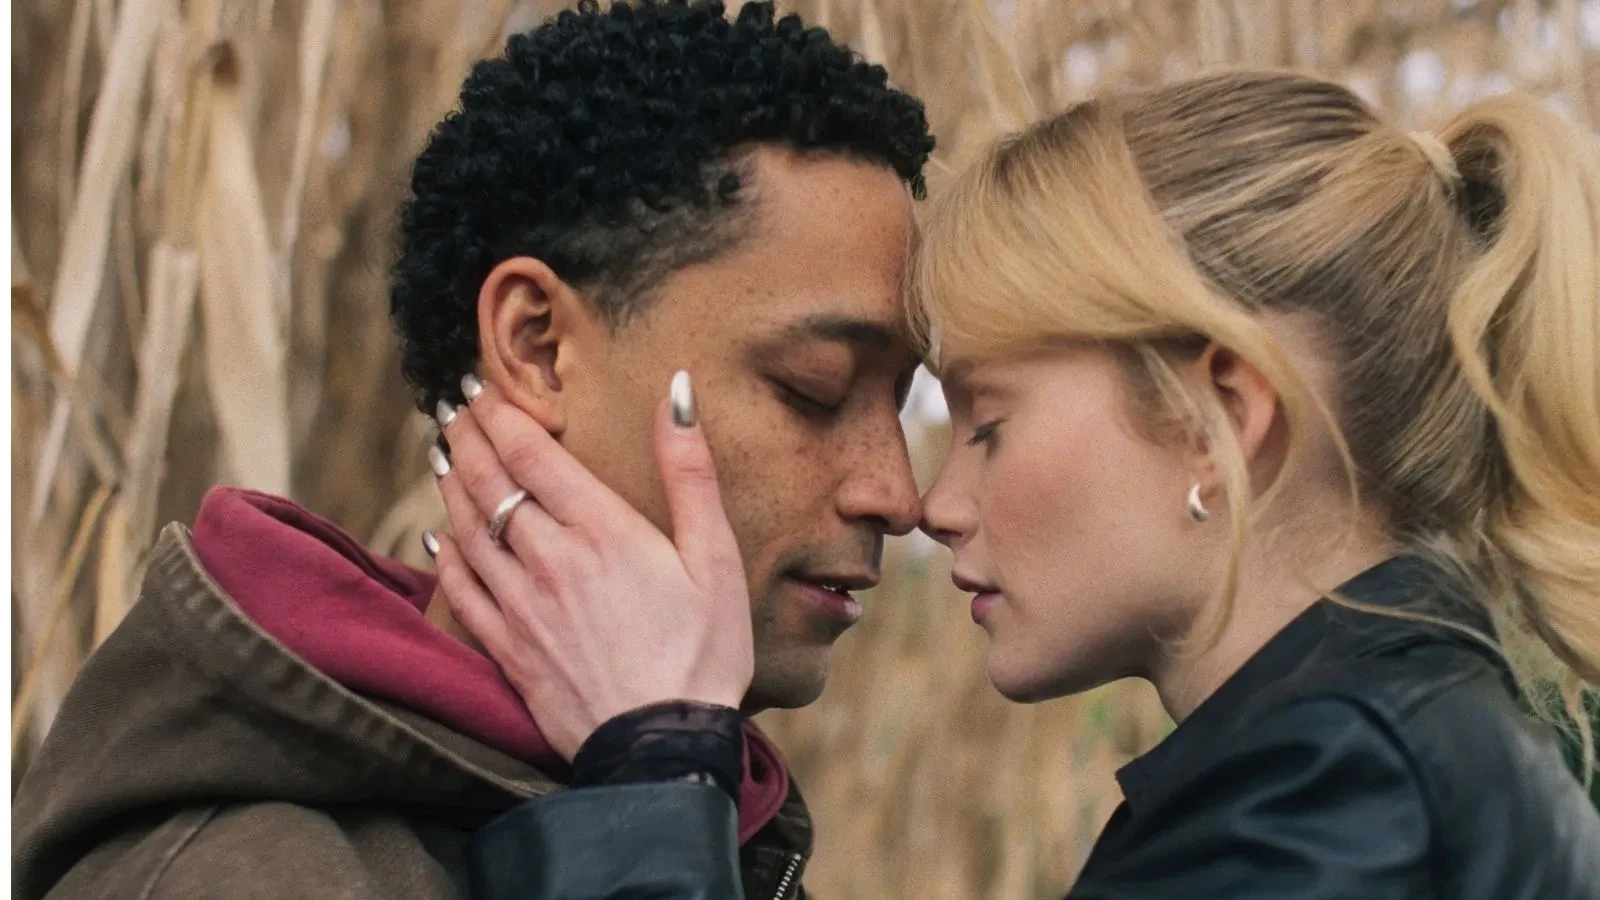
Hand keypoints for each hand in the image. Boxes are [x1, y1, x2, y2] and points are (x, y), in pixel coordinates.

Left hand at [427, 372, 753, 759]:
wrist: (661, 749)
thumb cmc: (704, 652)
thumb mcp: (716, 556)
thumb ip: (690, 471)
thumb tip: (678, 392)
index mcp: (601, 530)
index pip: (531, 452)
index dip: (499, 412)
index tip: (482, 387)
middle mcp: (549, 560)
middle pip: (490, 482)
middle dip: (467, 437)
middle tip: (453, 408)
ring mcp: (521, 606)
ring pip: (467, 530)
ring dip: (451, 486)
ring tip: (444, 456)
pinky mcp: (508, 650)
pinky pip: (461, 591)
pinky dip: (444, 557)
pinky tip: (439, 539)